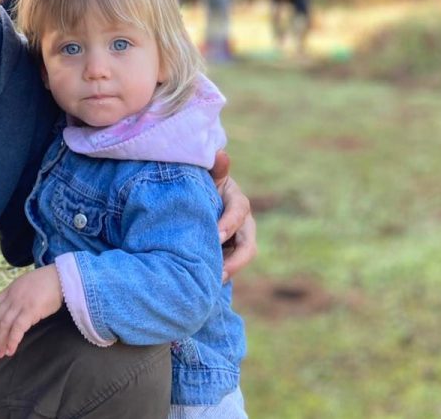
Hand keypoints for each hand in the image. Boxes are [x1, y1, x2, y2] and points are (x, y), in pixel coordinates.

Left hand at [0, 265, 62, 357]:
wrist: (59, 277)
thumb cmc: (47, 282)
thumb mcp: (26, 284)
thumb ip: (18, 295)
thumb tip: (15, 309)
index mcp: (10, 290)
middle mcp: (12, 297)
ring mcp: (20, 304)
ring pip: (5, 325)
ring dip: (1, 341)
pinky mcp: (30, 311)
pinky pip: (17, 329)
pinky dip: (12, 341)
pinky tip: (10, 350)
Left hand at [210, 150, 257, 281]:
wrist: (192, 200)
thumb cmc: (198, 184)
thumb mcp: (205, 175)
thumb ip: (213, 169)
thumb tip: (220, 153)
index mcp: (236, 200)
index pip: (239, 211)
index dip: (230, 223)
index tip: (217, 235)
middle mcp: (242, 223)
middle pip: (248, 244)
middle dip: (235, 258)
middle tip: (219, 271)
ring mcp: (238, 241)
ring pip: (241, 259)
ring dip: (229, 271)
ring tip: (213, 282)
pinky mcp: (229, 254)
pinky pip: (229, 268)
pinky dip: (220, 275)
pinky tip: (206, 286)